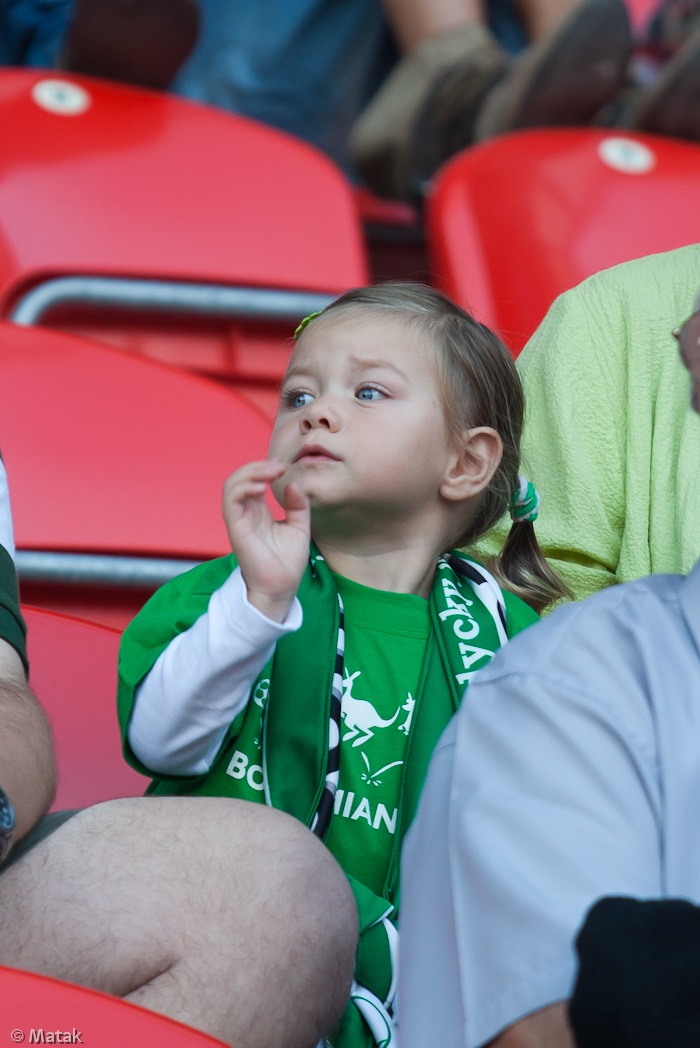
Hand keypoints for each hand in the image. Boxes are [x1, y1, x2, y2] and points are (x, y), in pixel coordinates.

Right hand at [222, 460, 309, 621]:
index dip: (266, 469)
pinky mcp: (235, 528)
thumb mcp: (300, 527)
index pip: (254, 480)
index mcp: (259, 511)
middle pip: (240, 478)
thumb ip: (298, 505)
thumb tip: (293, 484)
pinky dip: (243, 489)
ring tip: (271, 472)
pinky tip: (261, 488)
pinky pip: (230, 501)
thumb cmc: (288, 561)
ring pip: (231, 485)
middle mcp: (246, 512)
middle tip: (279, 466)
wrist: (282, 587)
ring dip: (250, 473)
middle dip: (258, 466)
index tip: (284, 468)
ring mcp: (239, 519)